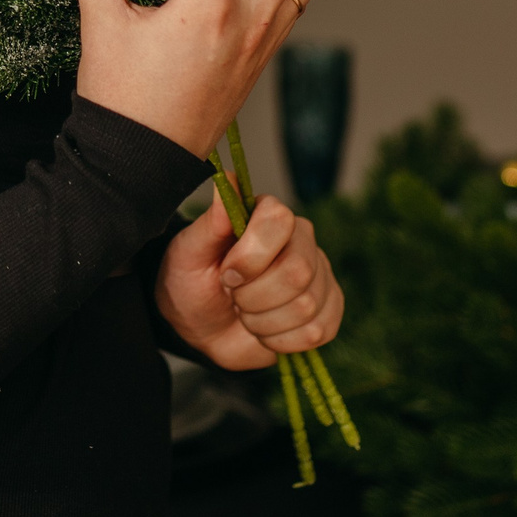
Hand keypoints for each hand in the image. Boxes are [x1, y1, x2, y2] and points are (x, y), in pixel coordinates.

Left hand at [155, 191, 344, 369]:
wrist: (199, 327)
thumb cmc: (192, 281)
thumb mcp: (188, 252)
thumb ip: (211, 220)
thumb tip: (228, 177)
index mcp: (268, 217)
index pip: (280, 220)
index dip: (251, 254)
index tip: (227, 274)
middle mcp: (301, 241)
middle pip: (298, 270)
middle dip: (254, 296)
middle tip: (233, 297)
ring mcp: (320, 277)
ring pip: (306, 306)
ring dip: (262, 321)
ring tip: (245, 313)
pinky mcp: (327, 312)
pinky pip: (317, 331)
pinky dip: (280, 340)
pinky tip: (264, 331)